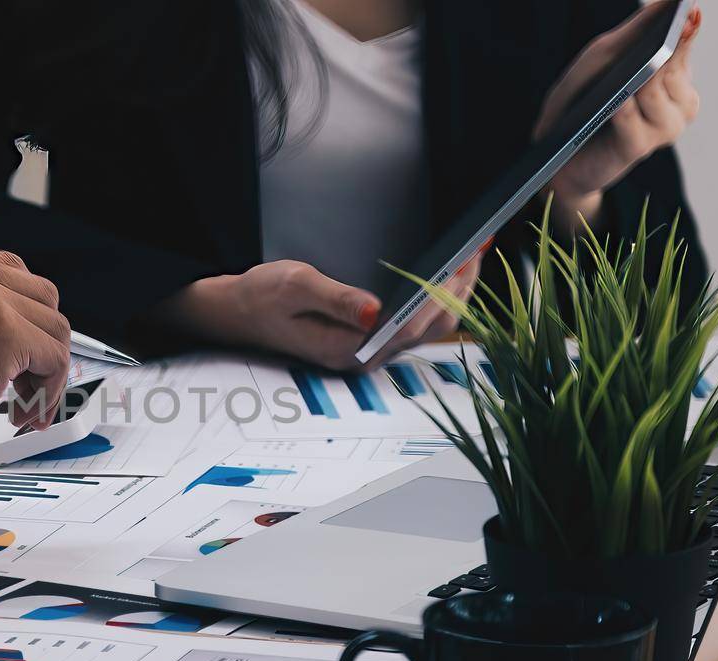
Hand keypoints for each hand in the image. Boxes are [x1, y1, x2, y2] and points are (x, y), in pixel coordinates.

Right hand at [0, 243, 71, 471]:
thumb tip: (14, 327)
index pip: (9, 272)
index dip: (21, 317)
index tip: (17, 355)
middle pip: (40, 295)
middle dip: (39, 342)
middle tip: (23, 384)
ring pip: (54, 327)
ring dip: (47, 371)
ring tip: (23, 405)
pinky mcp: (5, 332)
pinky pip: (56, 359)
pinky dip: (49, 392)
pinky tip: (25, 413)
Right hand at [157, 257, 478, 371]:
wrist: (237, 313)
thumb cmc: (262, 296)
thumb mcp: (294, 286)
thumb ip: (337, 298)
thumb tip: (376, 310)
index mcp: (345, 349)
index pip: (411, 324)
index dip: (443, 292)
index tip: (464, 260)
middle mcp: (363, 357)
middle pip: (429, 327)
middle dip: (460, 286)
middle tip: (479, 246)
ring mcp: (369, 351)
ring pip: (429, 327)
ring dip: (455, 292)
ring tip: (474, 254)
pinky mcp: (371, 340)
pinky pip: (417, 322)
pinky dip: (439, 297)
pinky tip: (449, 273)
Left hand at [537, 4, 701, 221]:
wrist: (559, 156)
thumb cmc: (583, 101)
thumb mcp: (603, 58)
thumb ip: (636, 31)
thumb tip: (664, 3)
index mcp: (675, 74)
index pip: (685, 39)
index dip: (685, 25)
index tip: (689, 9)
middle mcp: (679, 100)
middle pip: (671, 64)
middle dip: (653, 54)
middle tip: (648, 46)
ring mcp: (665, 126)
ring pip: (654, 89)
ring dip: (632, 83)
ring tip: (620, 85)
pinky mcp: (641, 147)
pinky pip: (630, 116)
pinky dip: (619, 108)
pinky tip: (615, 104)